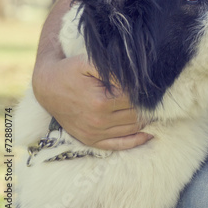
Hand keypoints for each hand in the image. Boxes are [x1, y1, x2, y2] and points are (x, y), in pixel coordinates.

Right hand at [32, 54, 151, 149]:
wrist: (47, 87)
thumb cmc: (71, 70)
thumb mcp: (90, 62)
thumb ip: (114, 69)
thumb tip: (138, 78)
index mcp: (101, 101)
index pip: (137, 99)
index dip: (147, 92)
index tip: (155, 86)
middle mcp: (99, 121)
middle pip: (138, 115)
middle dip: (150, 106)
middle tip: (160, 97)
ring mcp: (95, 133)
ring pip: (133, 129)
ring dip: (147, 120)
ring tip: (156, 110)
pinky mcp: (91, 140)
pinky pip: (120, 145)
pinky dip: (137, 140)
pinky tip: (150, 132)